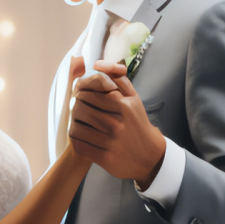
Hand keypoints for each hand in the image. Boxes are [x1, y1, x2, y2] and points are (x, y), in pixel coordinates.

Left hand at [69, 61, 166, 185]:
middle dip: (76, 106)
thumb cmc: (137, 123)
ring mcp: (110, 142)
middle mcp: (116, 123)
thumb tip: (96, 64)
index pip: (89, 92)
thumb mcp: (133, 97)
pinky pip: (78, 144)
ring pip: (76, 126)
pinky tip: (82, 135)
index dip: (80, 91)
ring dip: (74, 122)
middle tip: (79, 107)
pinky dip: (76, 139)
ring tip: (80, 121)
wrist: (150, 156)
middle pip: (80, 108)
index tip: (81, 94)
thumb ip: (117, 77)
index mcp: (123, 106)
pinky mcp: (104, 158)